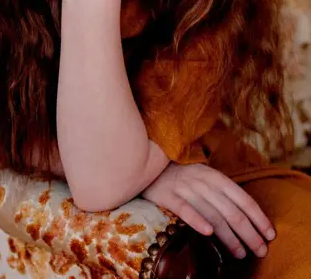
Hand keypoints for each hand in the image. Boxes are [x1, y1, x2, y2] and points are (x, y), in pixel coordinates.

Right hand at [142, 162, 275, 259]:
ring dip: (229, 236)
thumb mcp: (206, 179)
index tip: (270, 234)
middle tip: (260, 251)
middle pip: (231, 210)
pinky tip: (208, 234)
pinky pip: (184, 209)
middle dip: (249, 233)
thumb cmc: (184, 178)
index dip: (258, 217)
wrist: (150, 167)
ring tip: (240, 253)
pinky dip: (197, 220)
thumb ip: (224, 195)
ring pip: (212, 214)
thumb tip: (248, 220)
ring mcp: (185, 188)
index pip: (243, 198)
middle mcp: (202, 181)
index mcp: (215, 176)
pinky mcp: (167, 195)